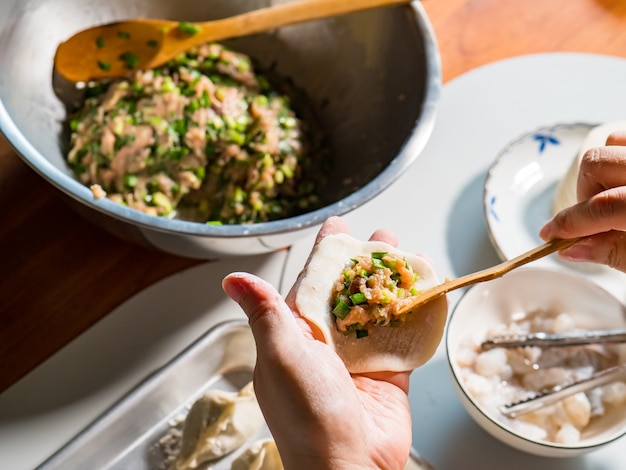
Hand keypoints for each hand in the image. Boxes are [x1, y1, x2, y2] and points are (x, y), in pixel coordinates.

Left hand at [222, 216, 411, 469]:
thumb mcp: (281, 356)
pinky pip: (402, 338)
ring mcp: (357, 360)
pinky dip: (414, 316)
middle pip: (349, 291)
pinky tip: (425, 295)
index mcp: (295, 336)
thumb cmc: (307, 417)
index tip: (337, 226)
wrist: (349, 467)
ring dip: (392, 283)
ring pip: (377, 310)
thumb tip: (232, 279)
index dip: (324, 252)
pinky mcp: (386, 375)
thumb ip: (265, 313)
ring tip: (408, 256)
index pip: (309, 282)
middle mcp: (325, 345)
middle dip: (365, 262)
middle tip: (382, 237)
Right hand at [540, 131, 625, 271]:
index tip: (549, 236)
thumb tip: (571, 249)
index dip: (569, 224)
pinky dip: (620, 157)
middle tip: (594, 219)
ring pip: (612, 142)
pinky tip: (623, 181)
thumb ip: (615, 253)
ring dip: (603, 172)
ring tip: (614, 196)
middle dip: (586, 193)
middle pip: (595, 164)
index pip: (601, 207)